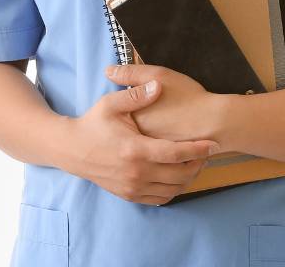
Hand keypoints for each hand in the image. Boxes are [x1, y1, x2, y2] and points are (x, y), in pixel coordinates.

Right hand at [64, 77, 219, 205]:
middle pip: (179, 175)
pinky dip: (173, 190)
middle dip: (198, 165)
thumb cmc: (92, 124)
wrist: (71, 150)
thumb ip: (136, 95)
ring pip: (172, 190)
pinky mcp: (129, 195)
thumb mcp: (110, 104)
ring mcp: (132, 187)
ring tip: (195, 164)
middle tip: (207, 153)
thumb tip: (158, 85)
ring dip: (188, 179)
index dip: (198, 149)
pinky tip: (177, 176)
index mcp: (135, 150)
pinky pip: (159, 199)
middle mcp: (136, 172)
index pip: (175, 153)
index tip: (213, 144)